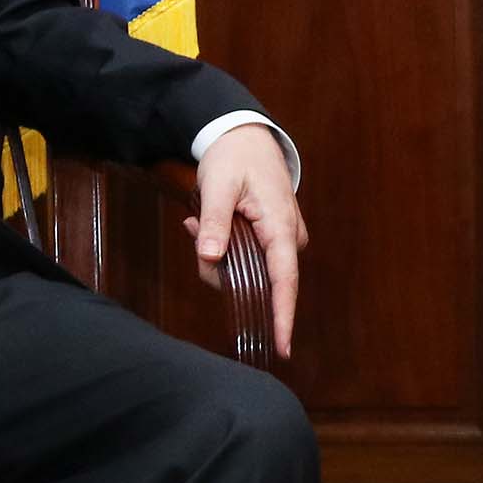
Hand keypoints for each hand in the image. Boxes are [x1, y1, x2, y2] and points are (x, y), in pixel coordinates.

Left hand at [190, 126, 306, 358]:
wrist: (245, 135)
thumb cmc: (235, 157)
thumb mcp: (218, 186)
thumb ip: (214, 223)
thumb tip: (210, 257)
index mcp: (280, 225)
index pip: (285, 280)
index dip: (283, 316)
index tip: (283, 347)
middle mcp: (289, 236)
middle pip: (258, 279)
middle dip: (221, 270)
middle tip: (194, 229)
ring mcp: (283, 237)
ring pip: (250, 270)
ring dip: (220, 255)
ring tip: (199, 219)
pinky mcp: (273, 236)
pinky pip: (249, 257)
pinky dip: (225, 247)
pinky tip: (209, 223)